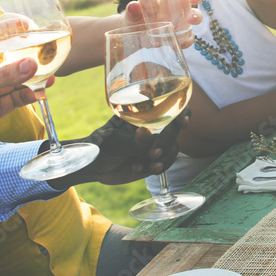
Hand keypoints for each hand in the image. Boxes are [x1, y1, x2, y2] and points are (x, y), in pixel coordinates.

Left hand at [0, 38, 39, 170]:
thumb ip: (3, 76)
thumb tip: (33, 64)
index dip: (5, 29)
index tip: (25, 24)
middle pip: (6, 60)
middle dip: (26, 56)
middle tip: (46, 52)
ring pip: (13, 81)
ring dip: (31, 79)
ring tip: (52, 76)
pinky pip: (14, 100)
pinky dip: (27, 96)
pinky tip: (40, 93)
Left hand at [51, 114, 185, 188]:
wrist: (93, 166)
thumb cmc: (99, 144)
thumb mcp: (111, 140)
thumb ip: (129, 140)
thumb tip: (146, 133)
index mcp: (144, 115)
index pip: (170, 106)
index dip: (182, 111)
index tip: (181, 122)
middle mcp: (153, 128)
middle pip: (175, 129)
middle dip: (167, 142)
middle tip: (153, 154)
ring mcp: (154, 144)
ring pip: (174, 148)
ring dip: (164, 157)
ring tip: (148, 165)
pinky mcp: (153, 161)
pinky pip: (166, 163)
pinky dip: (158, 168)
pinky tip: (141, 169)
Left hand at [122, 0, 203, 47]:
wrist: (133, 35)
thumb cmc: (134, 16)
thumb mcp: (131, 12)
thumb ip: (132, 9)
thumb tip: (133, 6)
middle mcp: (177, 4)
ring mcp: (180, 19)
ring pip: (195, 15)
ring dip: (196, 16)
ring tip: (190, 19)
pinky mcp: (179, 34)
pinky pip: (188, 36)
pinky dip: (187, 40)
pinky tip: (180, 42)